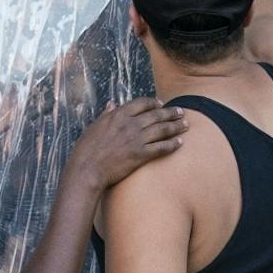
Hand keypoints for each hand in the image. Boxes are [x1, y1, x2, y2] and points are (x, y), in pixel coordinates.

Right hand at [70, 98, 186, 192]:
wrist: (88, 169)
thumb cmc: (87, 148)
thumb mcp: (94, 126)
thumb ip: (106, 114)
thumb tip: (112, 104)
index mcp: (119, 115)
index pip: (142, 103)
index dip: (154, 103)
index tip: (161, 104)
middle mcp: (130, 124)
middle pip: (156, 115)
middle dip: (171, 113)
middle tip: (181, 112)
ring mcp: (137, 139)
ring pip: (162, 129)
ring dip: (176, 126)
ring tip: (185, 124)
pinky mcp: (141, 155)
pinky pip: (161, 148)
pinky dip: (172, 144)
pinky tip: (180, 142)